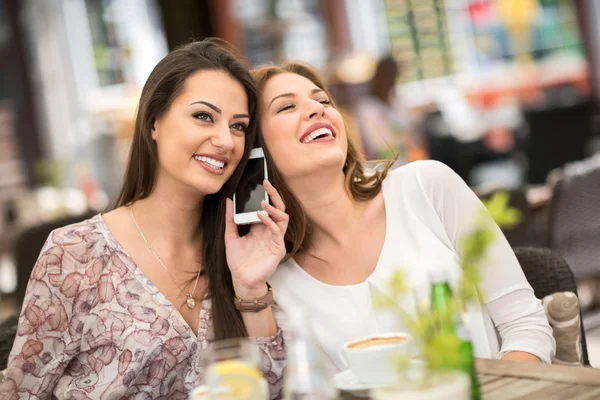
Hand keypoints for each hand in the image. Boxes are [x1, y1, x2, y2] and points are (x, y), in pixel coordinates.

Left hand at [225, 180, 288, 297]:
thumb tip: (228, 201)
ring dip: (274, 208)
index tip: (262, 182)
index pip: (269, 207)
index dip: (267, 194)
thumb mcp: (230, 236)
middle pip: (279, 209)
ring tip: (263, 202)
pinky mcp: (278, 249)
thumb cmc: (237, 261)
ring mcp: (276, 239)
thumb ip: (230, 219)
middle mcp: (270, 231)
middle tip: (267, 183)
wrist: (241, 280)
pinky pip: (278, 232)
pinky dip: (270, 222)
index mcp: (261, 227)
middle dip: (275, 195)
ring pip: (283, 218)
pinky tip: (261, 216)